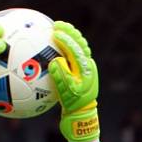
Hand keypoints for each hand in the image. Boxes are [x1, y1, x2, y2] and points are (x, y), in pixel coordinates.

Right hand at [48, 21, 99, 141]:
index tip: (54, 32)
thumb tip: (54, 61)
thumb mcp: (66, 94)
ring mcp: (85, 68)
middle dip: (69, 31)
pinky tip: (54, 44)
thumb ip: (61, 76)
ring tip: (57, 29)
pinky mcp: (80, 71)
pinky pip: (72, 54)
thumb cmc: (73, 106)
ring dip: (69, 36)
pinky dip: (65, 46)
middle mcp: (87, 66)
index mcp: (85, 69)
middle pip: (80, 43)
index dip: (66, 38)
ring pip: (78, 46)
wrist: (82, 116)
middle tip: (56, 25)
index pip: (76, 49)